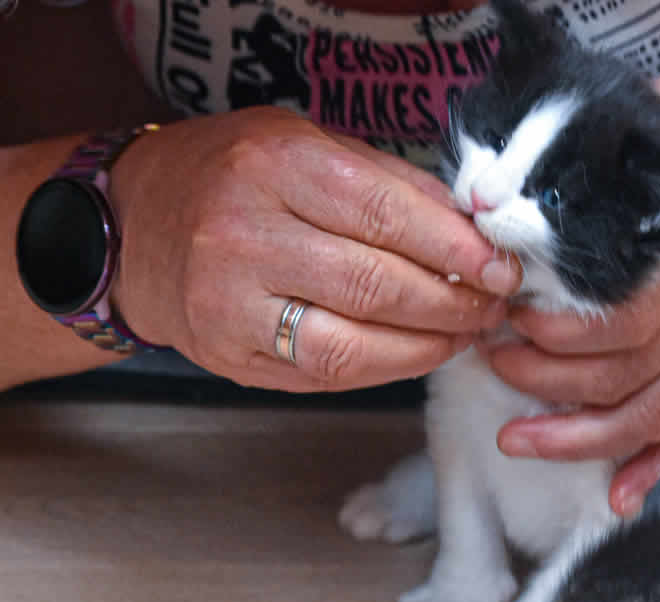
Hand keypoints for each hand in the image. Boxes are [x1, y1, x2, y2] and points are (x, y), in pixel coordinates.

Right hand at [108, 107, 521, 390]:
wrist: (135, 226)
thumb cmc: (236, 178)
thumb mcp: (308, 145)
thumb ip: (390, 184)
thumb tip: (476, 232)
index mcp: (273, 165)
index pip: (385, 214)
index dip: (456, 249)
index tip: (501, 268)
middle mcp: (244, 235)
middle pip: (376, 285)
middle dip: (453, 304)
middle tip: (491, 307)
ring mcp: (229, 304)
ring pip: (354, 346)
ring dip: (428, 347)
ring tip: (462, 334)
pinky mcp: (229, 355)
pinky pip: (327, 375)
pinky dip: (387, 369)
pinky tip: (417, 351)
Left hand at [480, 42, 659, 514]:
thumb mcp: (648, 121)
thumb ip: (585, 169)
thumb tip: (496, 201)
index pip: (622, 315)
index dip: (556, 332)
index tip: (503, 319)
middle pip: (626, 372)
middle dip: (547, 382)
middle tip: (493, 364)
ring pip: (655, 411)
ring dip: (584, 438)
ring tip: (521, 440)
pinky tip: (622, 497)